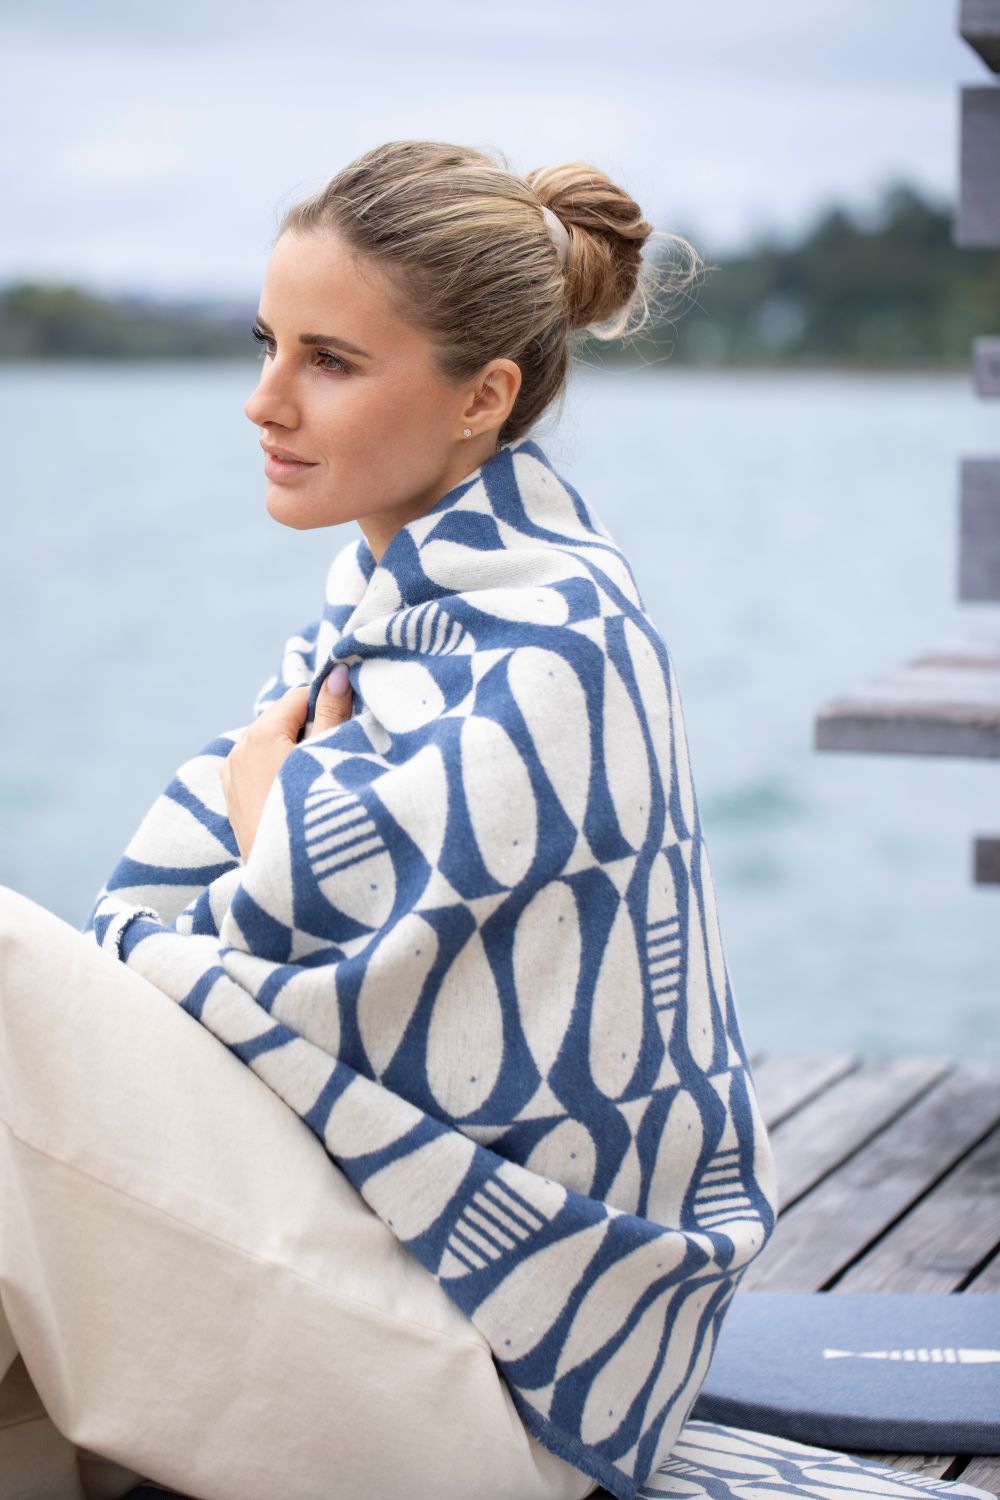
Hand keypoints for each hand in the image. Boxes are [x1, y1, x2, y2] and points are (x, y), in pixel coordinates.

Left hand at [221, 666, 353, 860]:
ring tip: (319, 784)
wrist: (290, 885)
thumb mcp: (330, 759)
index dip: (328, 707)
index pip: (299, 698)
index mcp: (259, 736)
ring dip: (296, 754)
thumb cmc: (315, 816)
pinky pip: (259, 769)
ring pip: (271, 746)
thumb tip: (338, 672)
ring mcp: (231, 777)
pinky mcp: (232, 800)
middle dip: (311, 731)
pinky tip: (298, 797)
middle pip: (283, 721)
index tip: (348, 728)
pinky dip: (280, 772)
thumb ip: (334, 713)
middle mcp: (238, 751)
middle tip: (336, 761)